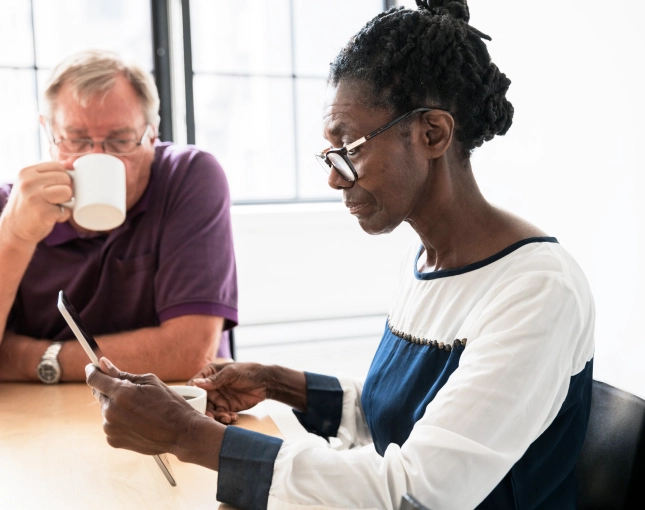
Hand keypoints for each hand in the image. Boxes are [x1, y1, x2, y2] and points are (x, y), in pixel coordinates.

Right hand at [0, 161, 71, 244]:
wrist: (13, 230)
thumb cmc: (29, 206)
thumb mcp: (32, 185)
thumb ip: (48, 175)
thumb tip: (71, 164)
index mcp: (27, 172)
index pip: (58, 166)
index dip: (63, 178)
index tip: (55, 188)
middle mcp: (29, 182)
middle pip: (65, 178)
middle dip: (65, 190)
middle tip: (53, 200)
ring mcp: (35, 196)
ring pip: (67, 192)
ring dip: (66, 202)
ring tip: (53, 207)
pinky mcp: (43, 212)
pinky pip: (67, 210)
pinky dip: (63, 216)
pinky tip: (51, 217)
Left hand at [86, 357, 202, 455]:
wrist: (180, 433)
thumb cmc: (169, 403)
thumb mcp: (149, 382)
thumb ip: (122, 374)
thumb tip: (104, 363)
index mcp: (121, 393)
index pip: (95, 379)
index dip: (92, 370)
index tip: (93, 366)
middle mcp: (111, 412)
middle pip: (99, 394)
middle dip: (109, 389)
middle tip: (130, 391)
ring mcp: (110, 428)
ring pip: (106, 409)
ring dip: (116, 406)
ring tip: (139, 410)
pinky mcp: (113, 440)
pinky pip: (110, 424)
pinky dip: (119, 420)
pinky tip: (137, 421)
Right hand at [188, 362, 268, 423]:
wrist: (266, 382)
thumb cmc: (248, 371)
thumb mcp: (231, 373)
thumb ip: (215, 379)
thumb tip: (196, 383)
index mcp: (209, 374)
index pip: (193, 385)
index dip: (191, 394)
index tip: (193, 403)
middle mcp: (211, 387)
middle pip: (200, 401)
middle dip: (204, 410)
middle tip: (210, 416)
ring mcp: (218, 398)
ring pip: (210, 411)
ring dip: (216, 416)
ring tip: (226, 418)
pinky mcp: (226, 407)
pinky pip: (221, 415)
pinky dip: (225, 418)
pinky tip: (233, 417)